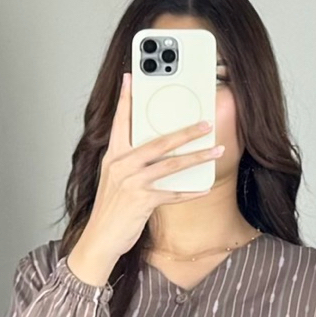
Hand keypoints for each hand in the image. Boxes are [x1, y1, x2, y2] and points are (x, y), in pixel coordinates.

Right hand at [69, 72, 223, 280]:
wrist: (100, 239)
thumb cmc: (110, 210)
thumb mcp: (114, 179)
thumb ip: (130, 162)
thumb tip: (154, 150)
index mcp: (113, 156)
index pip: (120, 121)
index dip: (126, 99)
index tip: (131, 78)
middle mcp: (121, 165)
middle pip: (158, 141)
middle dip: (185, 131)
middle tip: (205, 122)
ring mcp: (132, 182)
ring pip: (170, 165)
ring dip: (197, 157)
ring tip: (216, 150)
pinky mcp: (142, 201)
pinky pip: (173, 193)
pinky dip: (190, 191)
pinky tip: (204, 187)